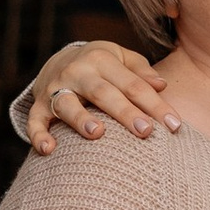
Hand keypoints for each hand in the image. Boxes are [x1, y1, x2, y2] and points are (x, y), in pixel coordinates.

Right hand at [23, 40, 173, 152]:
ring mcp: (55, 89)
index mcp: (102, 60)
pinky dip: (38, 135)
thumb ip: (141, 71)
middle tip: (146, 131)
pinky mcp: (38, 106)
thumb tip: (162, 85)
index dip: (155, 105)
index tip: (175, 126)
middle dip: (125, 112)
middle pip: (104, 93)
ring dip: (80, 118)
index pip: (133, 84)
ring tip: (96, 133)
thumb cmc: (102, 66)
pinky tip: (48, 149)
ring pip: (67, 104)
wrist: (58, 61)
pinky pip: (35, 121)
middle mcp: (78, 72)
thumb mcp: (122, 59)